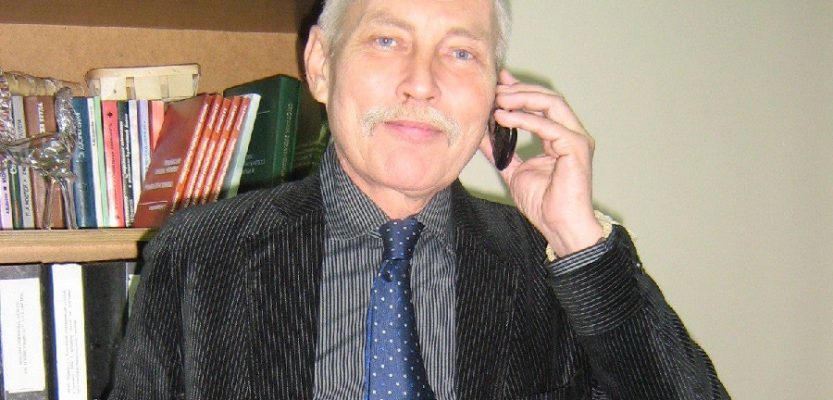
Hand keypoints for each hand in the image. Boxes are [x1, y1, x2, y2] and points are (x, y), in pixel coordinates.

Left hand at [480, 70, 601, 256]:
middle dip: (520, 89)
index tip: (498, 81)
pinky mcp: (577, 148)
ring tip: (498, 99)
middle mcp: (571, 134)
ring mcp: (577, 139)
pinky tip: (503, 117)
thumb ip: (501, 151)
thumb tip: (481, 134)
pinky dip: (525, 119)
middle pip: (548, 98)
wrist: (560, 226)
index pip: (541, 104)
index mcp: (560, 137)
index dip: (520, 89)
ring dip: (522, 98)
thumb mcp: (513, 170)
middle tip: (495, 87)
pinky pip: (549, 126)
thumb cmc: (544, 204)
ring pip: (552, 104)